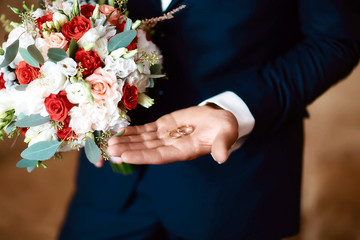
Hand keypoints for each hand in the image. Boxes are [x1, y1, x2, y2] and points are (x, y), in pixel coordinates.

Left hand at [96, 105, 238, 166]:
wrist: (219, 119)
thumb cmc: (224, 128)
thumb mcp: (226, 134)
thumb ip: (222, 145)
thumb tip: (222, 158)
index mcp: (184, 151)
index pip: (160, 156)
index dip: (143, 157)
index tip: (126, 157)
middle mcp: (171, 146)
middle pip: (146, 150)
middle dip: (128, 150)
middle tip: (109, 150)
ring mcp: (166, 136)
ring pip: (143, 140)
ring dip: (127, 141)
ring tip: (109, 142)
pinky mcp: (163, 126)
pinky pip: (145, 129)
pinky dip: (132, 131)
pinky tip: (119, 132)